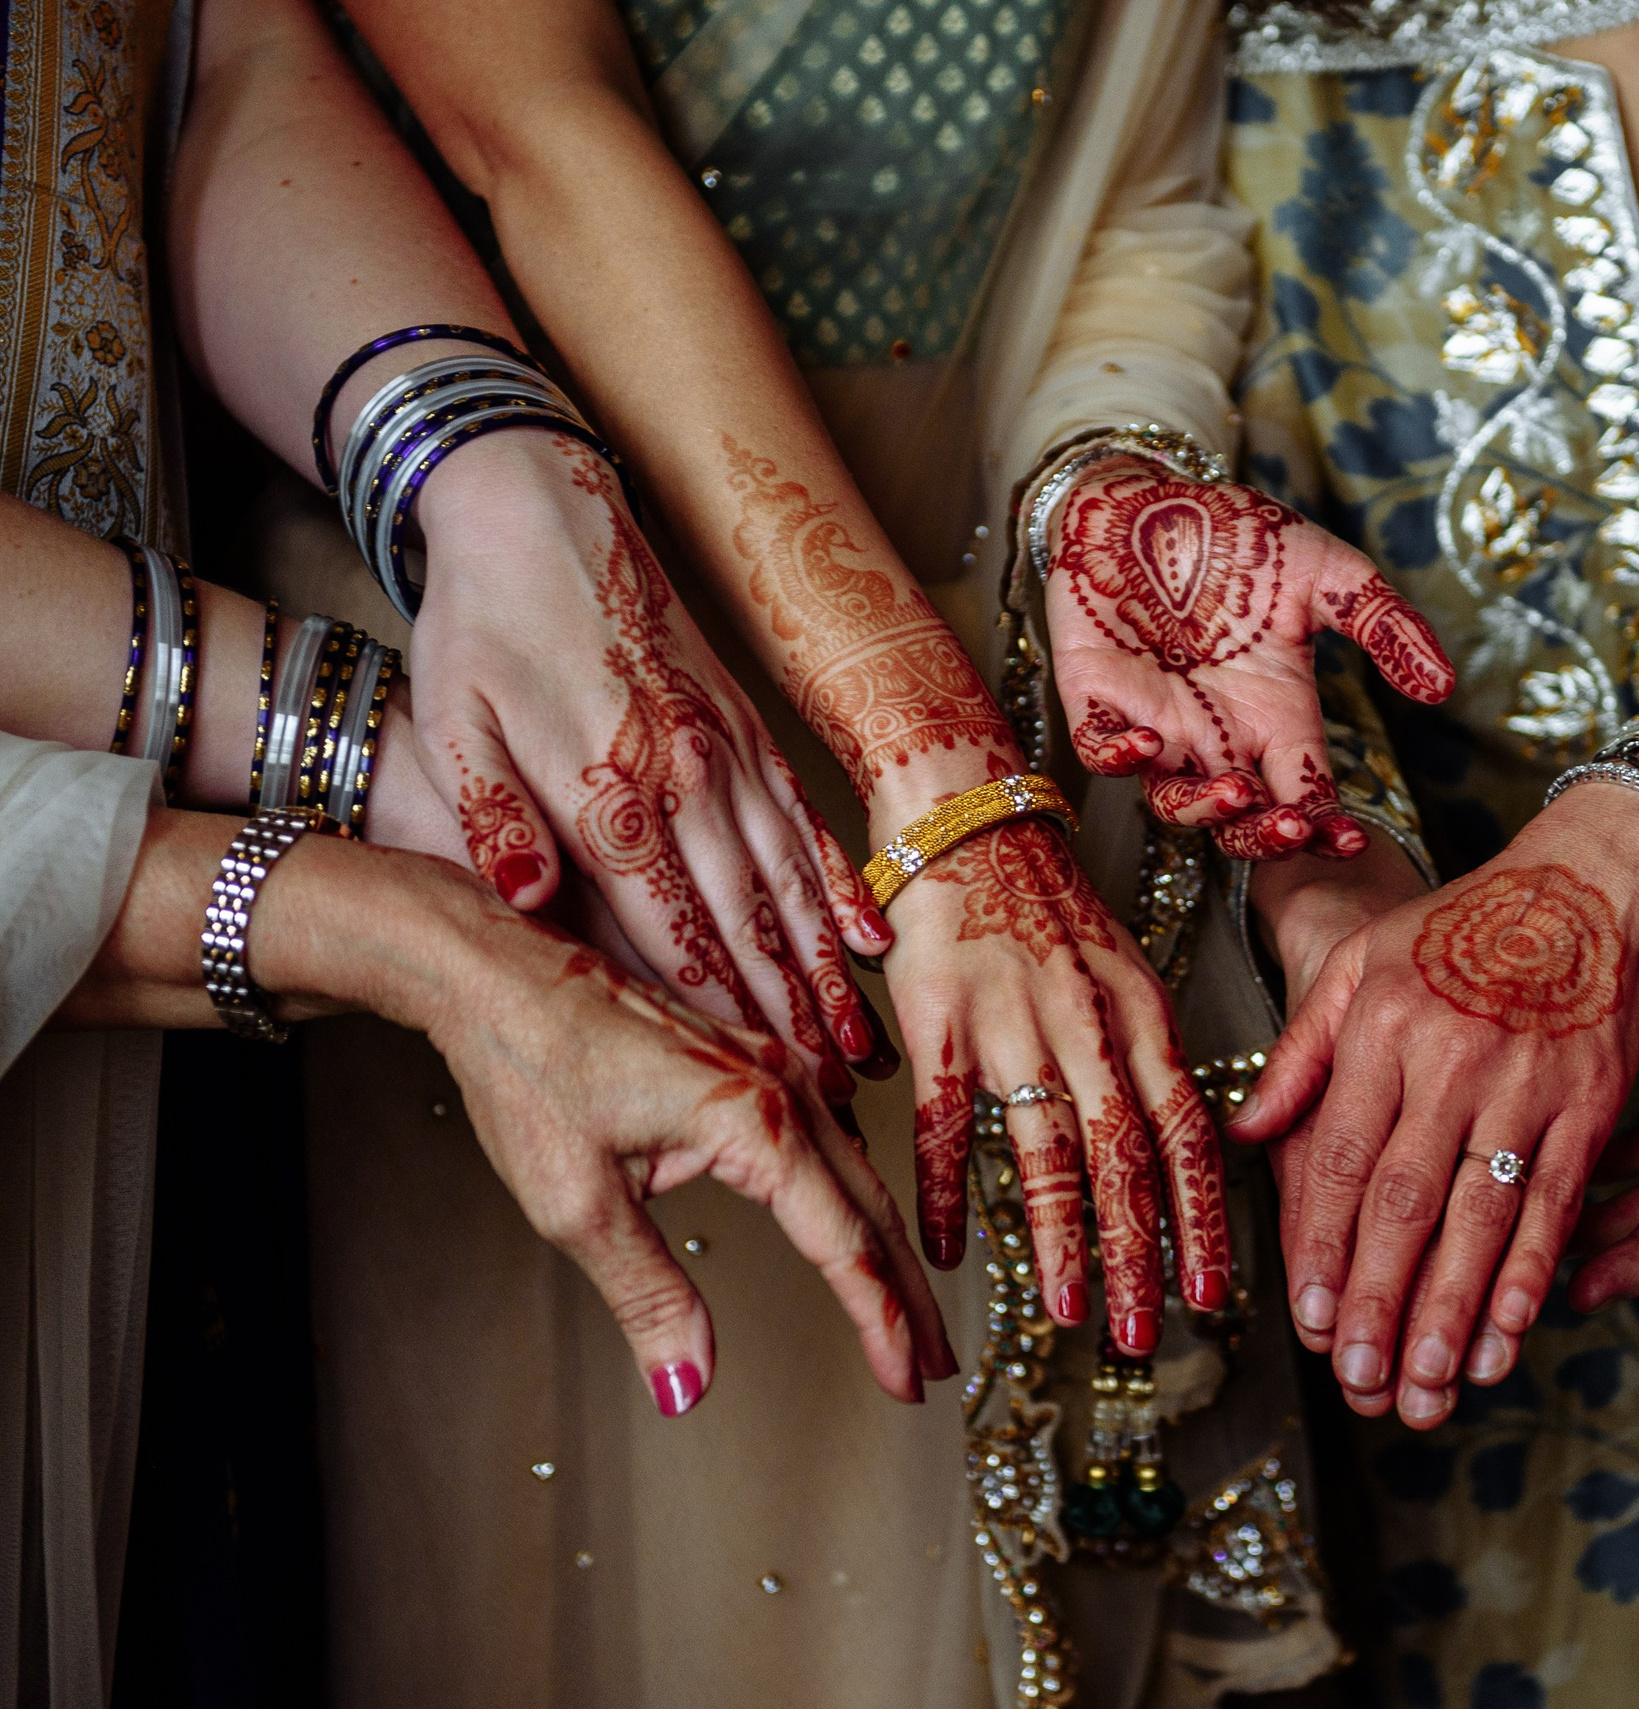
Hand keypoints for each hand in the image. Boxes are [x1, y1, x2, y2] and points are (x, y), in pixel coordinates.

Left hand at [112, 823, 952, 1413]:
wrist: (495, 971)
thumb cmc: (527, 1068)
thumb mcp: (576, 1202)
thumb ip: (647, 1295)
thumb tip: (686, 1388)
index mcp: (752, 1118)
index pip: (839, 1241)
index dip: (879, 1320)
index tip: (906, 1381)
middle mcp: (782, 1085)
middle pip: (871, 1207)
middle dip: (908, 1295)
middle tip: (937, 1366)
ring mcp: (773, 1067)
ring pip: (857, 1172)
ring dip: (887, 1248)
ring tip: (910, 1315)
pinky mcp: (753, 1062)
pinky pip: (828, 1141)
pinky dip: (855, 1201)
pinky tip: (860, 1231)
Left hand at [400, 431, 894, 1104]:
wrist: (545, 510)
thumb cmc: (484, 622)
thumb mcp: (454, 723)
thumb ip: (495, 818)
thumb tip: (528, 900)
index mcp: (612, 793)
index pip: (675, 932)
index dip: (718, 1016)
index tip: (752, 1085)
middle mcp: (689, 781)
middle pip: (750, 926)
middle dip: (791, 1021)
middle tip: (828, 1101)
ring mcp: (730, 756)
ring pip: (791, 886)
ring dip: (827, 974)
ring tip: (860, 1048)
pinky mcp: (748, 731)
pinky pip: (807, 825)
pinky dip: (841, 888)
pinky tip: (869, 940)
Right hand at [887, 814, 1231, 1353]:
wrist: (966, 817)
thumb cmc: (1045, 902)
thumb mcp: (1121, 971)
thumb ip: (1142, 1056)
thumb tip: (1173, 1152)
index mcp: (1140, 1013)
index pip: (1188, 1130)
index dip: (1203, 1216)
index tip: (1215, 1293)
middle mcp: (1088, 1021)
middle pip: (1127, 1155)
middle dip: (1140, 1255)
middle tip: (1146, 1335)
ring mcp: (1013, 1019)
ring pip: (1047, 1147)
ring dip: (1059, 1240)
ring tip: (1065, 1312)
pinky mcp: (940, 1015)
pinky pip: (946, 1119)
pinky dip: (949, 1189)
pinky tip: (950, 1248)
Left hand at [1046, 460, 1454, 860]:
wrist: (1150, 497)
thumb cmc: (1239, 538)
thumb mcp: (1325, 573)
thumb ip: (1383, 625)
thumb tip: (1441, 685)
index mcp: (1276, 716)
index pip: (1305, 795)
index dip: (1324, 829)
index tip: (1347, 841)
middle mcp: (1218, 735)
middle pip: (1243, 820)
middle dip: (1266, 837)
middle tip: (1291, 829)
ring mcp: (1157, 722)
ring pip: (1174, 800)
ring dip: (1204, 810)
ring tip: (1234, 793)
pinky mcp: (1096, 697)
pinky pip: (1101, 749)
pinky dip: (1120, 756)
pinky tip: (1150, 743)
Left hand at [1225, 784, 1638, 1426]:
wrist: (1584, 883)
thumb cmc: (1458, 929)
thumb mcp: (1359, 965)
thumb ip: (1300, 1052)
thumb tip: (1246, 1132)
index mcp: (1385, 1027)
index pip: (1345, 1158)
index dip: (1327, 1248)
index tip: (1314, 1321)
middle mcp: (1453, 1059)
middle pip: (1408, 1202)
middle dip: (1383, 1303)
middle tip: (1363, 1382)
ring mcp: (1528, 1085)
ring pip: (1482, 1216)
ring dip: (1454, 1311)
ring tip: (1429, 1385)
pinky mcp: (1590, 1104)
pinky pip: (1557, 1204)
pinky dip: (1531, 1275)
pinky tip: (1508, 1333)